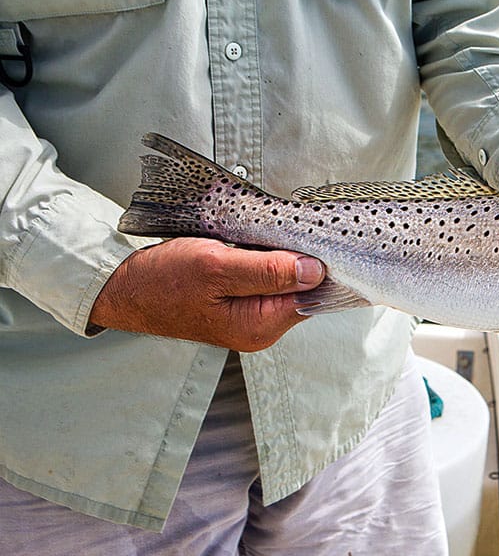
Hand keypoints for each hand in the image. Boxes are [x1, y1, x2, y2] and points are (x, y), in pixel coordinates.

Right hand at [89, 238, 324, 351]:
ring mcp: (252, 316)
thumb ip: (268, 270)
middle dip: (300, 257)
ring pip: (286, 280)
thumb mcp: (216, 267)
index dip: (318, 263)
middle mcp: (261, 327)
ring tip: (264, 234)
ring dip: (282, 255)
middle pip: (303, 287)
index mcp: (259, 326)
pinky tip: (255, 244)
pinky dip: (266, 258)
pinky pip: (268, 278)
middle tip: (287, 227)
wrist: (123, 287)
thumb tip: (315, 270)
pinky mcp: (242, 302)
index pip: (313, 294)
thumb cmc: (162, 279)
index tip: (314, 235)